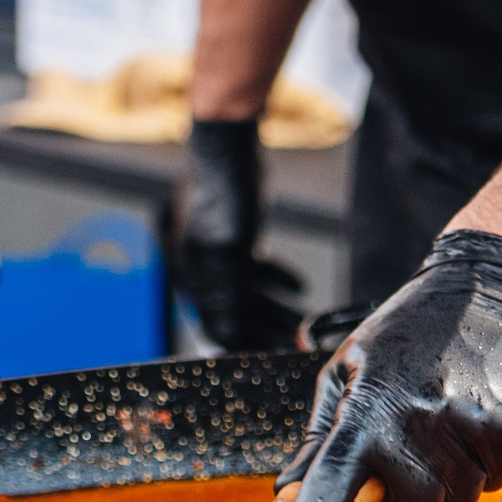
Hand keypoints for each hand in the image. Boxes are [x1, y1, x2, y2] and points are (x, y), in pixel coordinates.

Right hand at [174, 118, 304, 351]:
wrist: (227, 146)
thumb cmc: (222, 195)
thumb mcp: (227, 251)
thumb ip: (229, 296)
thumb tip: (228, 339)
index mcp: (195, 281)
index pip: (221, 330)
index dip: (252, 346)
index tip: (280, 354)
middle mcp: (202, 274)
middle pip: (239, 316)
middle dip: (271, 329)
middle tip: (302, 341)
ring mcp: (218, 256)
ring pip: (250, 297)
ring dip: (278, 309)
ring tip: (307, 317)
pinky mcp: (235, 240)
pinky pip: (254, 274)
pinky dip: (277, 282)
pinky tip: (300, 287)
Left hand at [273, 231, 501, 501]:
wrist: (488, 292)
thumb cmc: (406, 338)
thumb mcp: (347, 374)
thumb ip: (319, 440)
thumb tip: (288, 495)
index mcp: (363, 413)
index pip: (329, 485)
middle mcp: (413, 425)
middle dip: (414, 495)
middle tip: (416, 444)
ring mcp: (466, 429)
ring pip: (459, 500)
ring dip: (455, 474)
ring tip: (451, 417)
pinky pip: (499, 479)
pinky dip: (492, 458)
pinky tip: (481, 412)